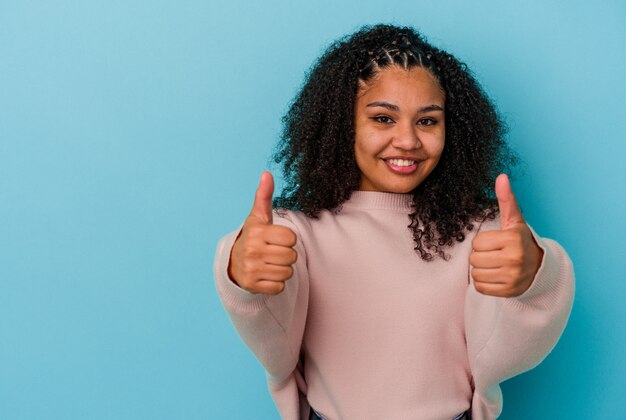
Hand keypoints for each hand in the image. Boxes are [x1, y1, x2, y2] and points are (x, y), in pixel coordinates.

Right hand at [228, 171, 297, 294]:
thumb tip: (267, 173)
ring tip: (270, 263)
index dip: (288, 239)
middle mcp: (252, 251)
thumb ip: (264, 196)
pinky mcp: (252, 285)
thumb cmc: (254, 237)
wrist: (234, 263)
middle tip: (273, 252)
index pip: (291, 238)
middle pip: (291, 256)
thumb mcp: (258, 217)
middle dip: (286, 255)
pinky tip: (266, 275)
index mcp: (257, 232)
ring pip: (287, 272)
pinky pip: (279, 287)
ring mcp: (251, 269)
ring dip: (282, 269)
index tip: (277, 239)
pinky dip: (276, 283)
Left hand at [469, 174, 543, 296]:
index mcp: (513, 239)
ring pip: (476, 274)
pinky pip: (481, 288)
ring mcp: (513, 277)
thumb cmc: (519, 241)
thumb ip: (506, 199)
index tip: (497, 243)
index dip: (483, 243)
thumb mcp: (514, 221)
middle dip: (481, 257)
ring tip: (497, 266)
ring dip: (482, 271)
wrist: (538, 268)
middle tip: (496, 256)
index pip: (477, 243)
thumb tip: (501, 176)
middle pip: (474, 259)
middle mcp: (515, 258)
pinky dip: (485, 284)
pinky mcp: (509, 292)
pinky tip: (497, 277)